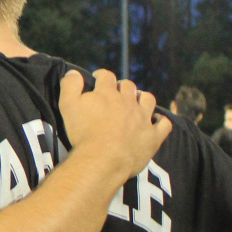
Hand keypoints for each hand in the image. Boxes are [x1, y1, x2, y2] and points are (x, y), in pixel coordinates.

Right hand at [58, 69, 172, 181]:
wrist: (102, 160)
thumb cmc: (83, 133)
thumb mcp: (68, 107)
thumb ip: (70, 86)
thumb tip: (73, 72)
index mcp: (107, 93)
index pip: (106, 76)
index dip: (101, 75)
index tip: (97, 78)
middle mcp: (128, 101)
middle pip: (128, 86)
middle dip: (122, 87)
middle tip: (116, 93)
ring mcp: (143, 118)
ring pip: (148, 100)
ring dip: (142, 98)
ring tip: (138, 102)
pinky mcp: (153, 136)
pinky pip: (164, 124)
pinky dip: (161, 121)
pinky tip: (156, 121)